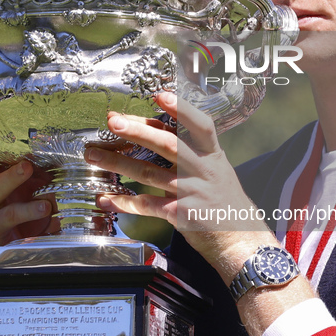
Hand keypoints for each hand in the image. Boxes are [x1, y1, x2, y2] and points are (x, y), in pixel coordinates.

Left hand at [84, 91, 275, 283]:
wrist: (242, 240)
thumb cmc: (224, 203)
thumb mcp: (215, 172)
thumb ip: (190, 154)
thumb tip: (154, 133)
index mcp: (213, 156)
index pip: (200, 125)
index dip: (182, 109)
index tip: (160, 94)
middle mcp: (203, 171)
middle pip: (168, 144)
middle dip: (138, 130)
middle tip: (113, 121)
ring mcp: (192, 193)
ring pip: (149, 173)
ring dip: (118, 163)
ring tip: (94, 155)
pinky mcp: (181, 215)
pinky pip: (147, 205)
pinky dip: (125, 202)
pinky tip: (107, 198)